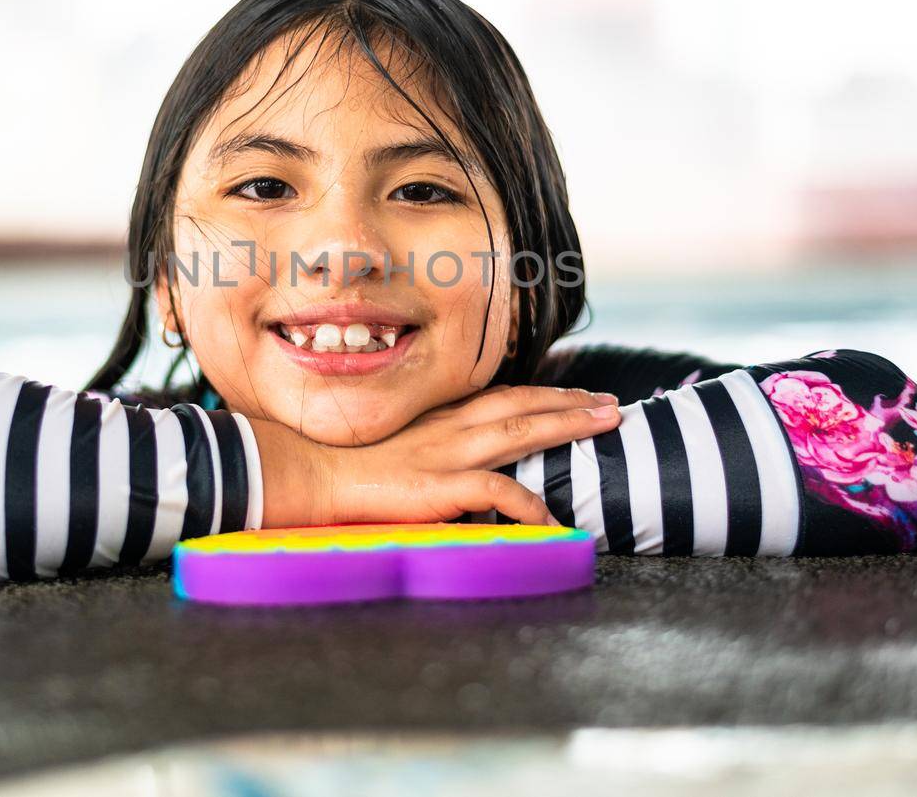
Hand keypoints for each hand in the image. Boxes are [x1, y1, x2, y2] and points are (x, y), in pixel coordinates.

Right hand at [248, 385, 622, 527]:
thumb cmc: (334, 464)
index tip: (572, 393)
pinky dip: (530, 508)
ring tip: (607, 421)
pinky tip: (553, 523)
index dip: (539, 394)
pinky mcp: (440, 486)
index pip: (498, 398)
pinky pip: (498, 493)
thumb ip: (417, 450)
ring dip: (568, 424)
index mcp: (434, 420)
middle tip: (611, 401)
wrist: (306, 472)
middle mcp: (446, 428)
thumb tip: (437, 466)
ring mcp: (446, 454)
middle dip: (569, 401)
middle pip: (520, 404)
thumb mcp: (386, 447)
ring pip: (521, 429)